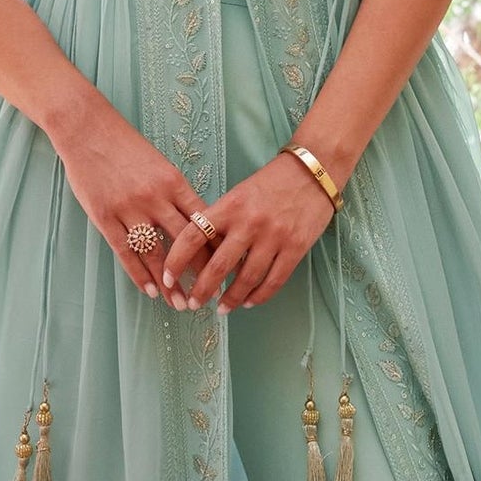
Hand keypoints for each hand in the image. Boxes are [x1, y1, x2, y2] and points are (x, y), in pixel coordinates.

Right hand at [53, 107, 218, 302]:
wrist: (87, 128)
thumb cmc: (125, 146)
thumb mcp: (159, 164)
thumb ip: (175, 192)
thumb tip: (196, 222)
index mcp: (173, 182)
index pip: (203, 222)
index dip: (216, 248)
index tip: (226, 269)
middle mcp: (155, 198)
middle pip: (185, 243)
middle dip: (199, 273)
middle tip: (209, 296)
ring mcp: (129, 209)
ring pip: (155, 254)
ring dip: (169, 282)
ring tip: (179, 303)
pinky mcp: (105, 217)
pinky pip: (126, 252)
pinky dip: (139, 275)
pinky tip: (150, 291)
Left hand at [156, 151, 335, 313]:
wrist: (312, 172)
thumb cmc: (271, 183)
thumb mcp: (239, 194)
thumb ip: (221, 220)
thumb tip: (202, 252)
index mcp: (230, 206)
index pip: (194, 236)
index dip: (177, 260)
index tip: (168, 278)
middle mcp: (249, 223)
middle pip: (218, 266)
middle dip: (202, 290)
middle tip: (193, 303)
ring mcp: (274, 237)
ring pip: (246, 278)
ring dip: (231, 298)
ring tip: (221, 309)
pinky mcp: (296, 247)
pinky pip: (274, 280)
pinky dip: (259, 296)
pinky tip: (248, 302)